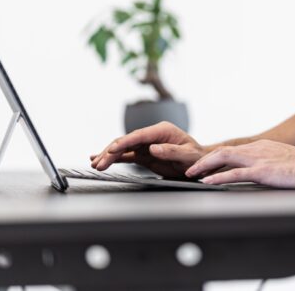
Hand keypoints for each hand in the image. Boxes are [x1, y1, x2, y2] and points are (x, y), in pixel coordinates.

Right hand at [90, 122, 208, 178]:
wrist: (200, 163)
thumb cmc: (197, 158)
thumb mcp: (188, 155)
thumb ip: (172, 151)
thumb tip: (153, 148)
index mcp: (162, 130)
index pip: (139, 135)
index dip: (124, 142)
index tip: (112, 149)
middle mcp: (152, 135)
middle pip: (127, 141)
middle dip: (111, 151)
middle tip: (99, 163)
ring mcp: (146, 145)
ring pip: (123, 148)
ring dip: (109, 156)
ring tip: (95, 164)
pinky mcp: (144, 154)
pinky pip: (126, 155)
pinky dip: (114, 158)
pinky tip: (101, 160)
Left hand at [186, 139, 294, 187]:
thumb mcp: (282, 160)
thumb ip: (268, 163)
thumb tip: (261, 172)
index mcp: (261, 147)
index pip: (232, 150)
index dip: (214, 157)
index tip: (203, 165)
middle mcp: (256, 149)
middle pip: (222, 151)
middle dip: (203, 160)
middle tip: (191, 169)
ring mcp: (258, 159)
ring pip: (224, 158)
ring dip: (205, 166)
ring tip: (192, 174)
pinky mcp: (262, 171)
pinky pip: (235, 173)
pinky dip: (218, 177)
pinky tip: (208, 182)